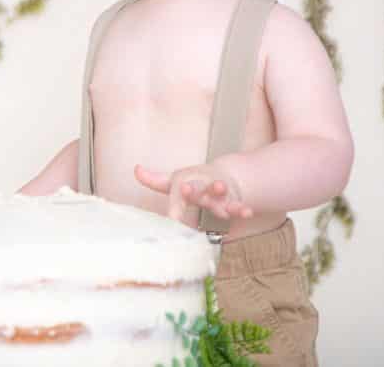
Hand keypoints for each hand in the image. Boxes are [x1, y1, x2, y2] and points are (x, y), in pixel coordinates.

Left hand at [133, 163, 253, 226]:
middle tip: (186, 189)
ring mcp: (219, 195)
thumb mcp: (173, 182)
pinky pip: (238, 206)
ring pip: (220, 195)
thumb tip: (136, 169)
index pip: (178, 192)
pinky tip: (248, 212)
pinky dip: (243, 209)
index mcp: (187, 184)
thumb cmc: (193, 183)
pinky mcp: (233, 202)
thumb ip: (155, 180)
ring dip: (219, 192)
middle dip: (193, 190)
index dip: (174, 201)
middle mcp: (202, 188)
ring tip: (220, 188)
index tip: (171, 214)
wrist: (223, 177)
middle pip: (198, 189)